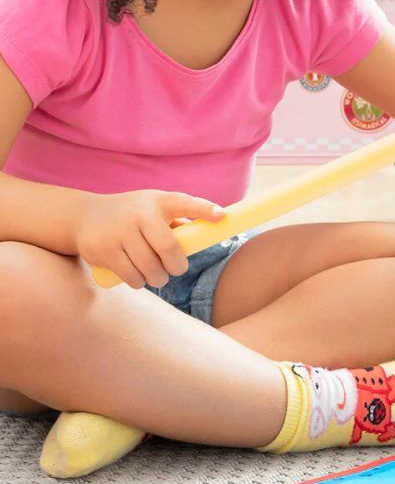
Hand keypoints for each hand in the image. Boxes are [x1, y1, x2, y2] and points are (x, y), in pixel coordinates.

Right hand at [74, 190, 225, 288]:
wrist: (83, 216)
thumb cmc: (133, 214)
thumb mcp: (154, 209)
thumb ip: (179, 220)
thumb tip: (211, 229)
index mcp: (158, 201)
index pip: (185, 203)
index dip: (204, 209)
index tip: (222, 216)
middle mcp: (139, 213)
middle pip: (169, 249)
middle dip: (177, 267)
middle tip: (176, 269)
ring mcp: (119, 231)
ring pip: (150, 268)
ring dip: (158, 278)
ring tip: (157, 276)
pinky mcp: (103, 250)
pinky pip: (131, 276)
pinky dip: (139, 282)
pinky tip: (138, 276)